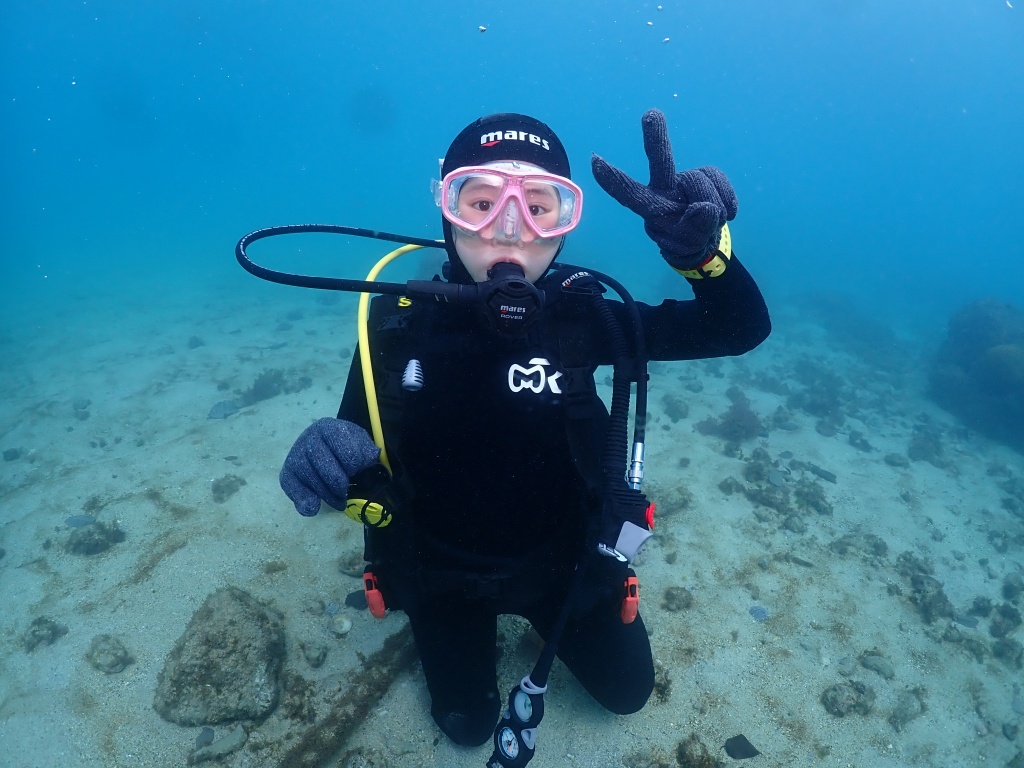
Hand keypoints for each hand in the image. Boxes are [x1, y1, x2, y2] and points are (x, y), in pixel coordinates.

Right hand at [280, 418, 380, 515]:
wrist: (323, 443)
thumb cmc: (344, 444)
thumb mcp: (359, 442)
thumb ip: (367, 449)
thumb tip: (371, 457)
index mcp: (330, 428)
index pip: (347, 453)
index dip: (355, 467)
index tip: (356, 470)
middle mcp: (309, 438)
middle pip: (328, 470)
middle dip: (341, 485)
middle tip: (346, 491)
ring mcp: (296, 455)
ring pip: (312, 481)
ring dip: (328, 496)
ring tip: (338, 500)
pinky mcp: (286, 472)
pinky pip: (293, 488)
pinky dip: (304, 500)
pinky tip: (314, 507)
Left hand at [591, 109, 737, 270]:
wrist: (707, 236)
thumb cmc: (686, 240)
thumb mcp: (688, 244)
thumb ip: (694, 229)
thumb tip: (704, 206)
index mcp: (650, 205)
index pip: (628, 192)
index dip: (612, 179)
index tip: (594, 161)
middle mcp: (665, 187)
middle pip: (661, 162)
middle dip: (656, 139)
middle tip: (651, 114)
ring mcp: (686, 179)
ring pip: (701, 183)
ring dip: (714, 207)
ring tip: (713, 221)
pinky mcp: (707, 174)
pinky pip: (718, 179)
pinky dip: (727, 198)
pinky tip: (726, 212)